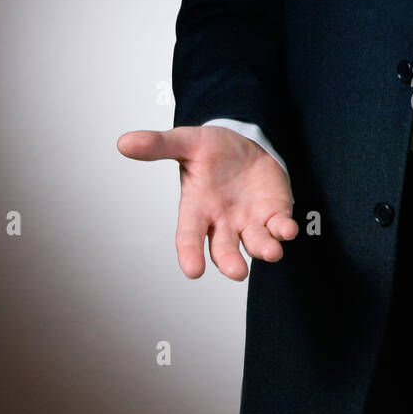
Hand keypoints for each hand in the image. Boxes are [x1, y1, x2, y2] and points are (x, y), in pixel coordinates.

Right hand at [117, 125, 297, 279]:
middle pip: (225, 250)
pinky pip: (279, 227)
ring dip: (264, 249)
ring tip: (271, 253)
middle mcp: (223, 221)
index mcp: (197, 208)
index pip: (189, 236)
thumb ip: (159, 145)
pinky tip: (288, 230)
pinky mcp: (274, 214)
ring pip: (256, 243)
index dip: (189, 253)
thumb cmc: (212, 149)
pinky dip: (284, 231)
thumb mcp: (186, 141)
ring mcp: (250, 221)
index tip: (193, 270)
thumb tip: (124, 142)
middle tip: (237, 272)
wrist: (245, 141)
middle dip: (231, 262)